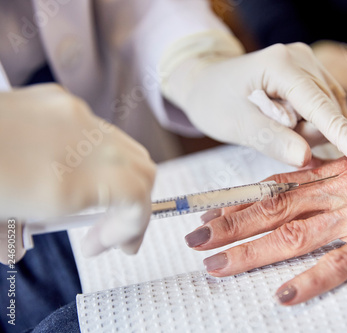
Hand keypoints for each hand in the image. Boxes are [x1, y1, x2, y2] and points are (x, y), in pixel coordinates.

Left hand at [0, 84, 155, 258]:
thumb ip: (24, 238)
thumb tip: (28, 243)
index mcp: (63, 185)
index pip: (136, 200)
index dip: (133, 228)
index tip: (105, 246)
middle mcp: (79, 143)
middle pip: (144, 172)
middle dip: (136, 206)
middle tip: (111, 230)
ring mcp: (72, 115)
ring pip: (126, 149)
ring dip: (119, 180)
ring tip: (89, 198)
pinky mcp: (58, 99)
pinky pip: (97, 130)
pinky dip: (96, 156)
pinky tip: (63, 167)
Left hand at [160, 31, 346, 168]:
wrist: (207, 84)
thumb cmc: (216, 102)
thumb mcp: (236, 125)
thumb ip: (271, 140)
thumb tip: (306, 157)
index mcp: (281, 64)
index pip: (321, 106)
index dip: (345, 137)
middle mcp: (302, 58)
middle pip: (328, 111)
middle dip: (306, 134)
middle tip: (270, 133)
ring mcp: (309, 64)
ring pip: (329, 111)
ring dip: (307, 130)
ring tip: (275, 124)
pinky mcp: (311, 75)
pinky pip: (324, 108)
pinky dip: (309, 124)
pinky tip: (289, 124)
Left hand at [185, 148, 346, 304]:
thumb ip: (332, 174)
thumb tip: (301, 179)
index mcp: (334, 173)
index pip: (275, 188)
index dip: (240, 202)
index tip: (209, 215)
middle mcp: (338, 190)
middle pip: (273, 210)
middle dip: (229, 226)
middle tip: (195, 240)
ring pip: (294, 235)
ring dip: (252, 252)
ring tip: (219, 266)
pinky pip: (341, 262)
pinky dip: (312, 280)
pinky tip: (285, 295)